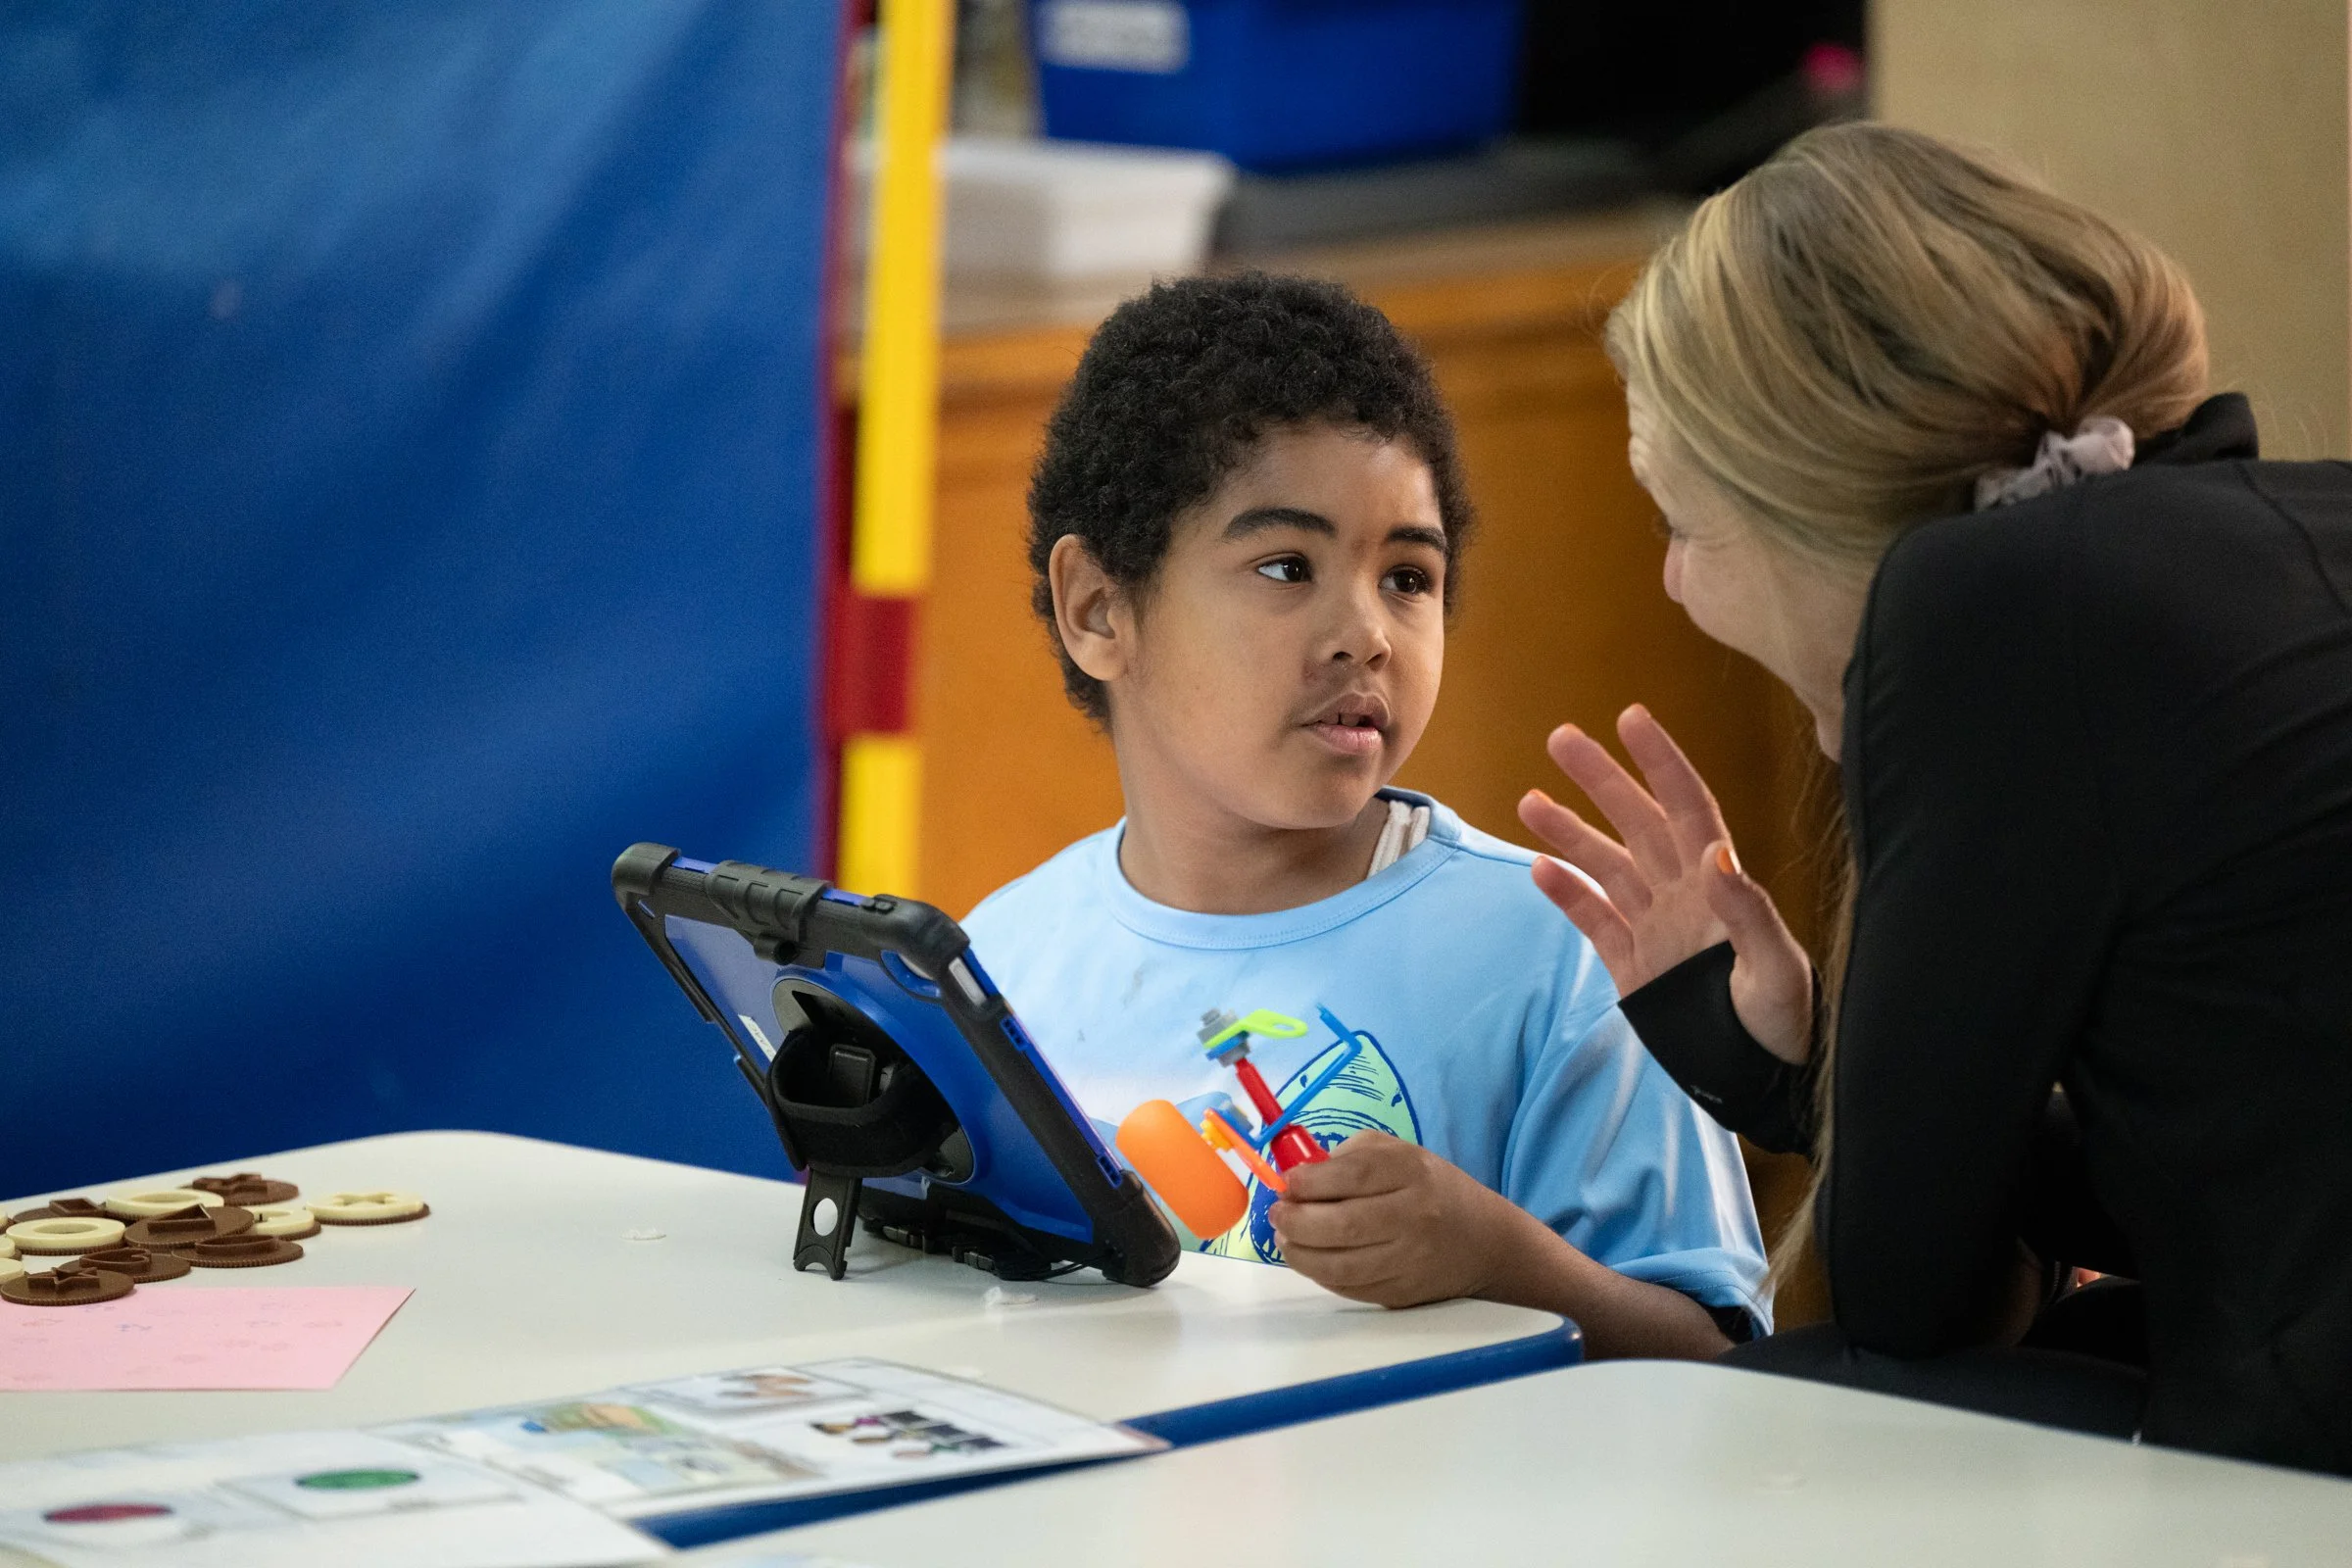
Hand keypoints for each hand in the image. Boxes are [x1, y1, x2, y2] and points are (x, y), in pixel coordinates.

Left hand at [1268, 1133, 1523, 1307]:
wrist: (1484, 1241)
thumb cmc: (1430, 1188)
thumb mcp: (1399, 1153)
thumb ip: (1350, 1156)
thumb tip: (1299, 1176)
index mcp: (1412, 1173)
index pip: (1354, 1177)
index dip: (1311, 1182)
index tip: (1287, 1184)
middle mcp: (1415, 1217)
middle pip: (1344, 1225)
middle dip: (1297, 1221)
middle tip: (1277, 1215)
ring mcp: (1410, 1260)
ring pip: (1342, 1266)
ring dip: (1301, 1254)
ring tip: (1286, 1239)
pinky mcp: (1403, 1293)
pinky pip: (1351, 1289)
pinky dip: (1321, 1275)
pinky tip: (1310, 1259)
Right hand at [1517, 704, 1813, 1062]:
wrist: (1766, 1083)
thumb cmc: (1786, 1023)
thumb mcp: (1775, 969)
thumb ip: (1746, 911)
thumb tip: (1716, 853)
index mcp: (1720, 886)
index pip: (1687, 806)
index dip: (1660, 761)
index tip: (1631, 718)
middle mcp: (1684, 895)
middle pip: (1636, 822)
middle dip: (1600, 779)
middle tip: (1561, 737)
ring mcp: (1656, 928)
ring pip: (1607, 865)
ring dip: (1571, 832)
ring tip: (1530, 801)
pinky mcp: (1634, 966)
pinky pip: (1596, 919)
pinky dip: (1568, 894)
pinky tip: (1540, 869)